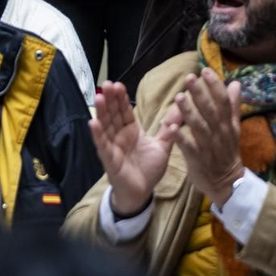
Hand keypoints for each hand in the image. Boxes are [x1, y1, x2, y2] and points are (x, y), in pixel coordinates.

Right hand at [89, 82, 178, 216]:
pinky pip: (102, 145)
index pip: (125, 111)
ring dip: (102, 112)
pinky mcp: (109, 159)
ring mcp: (112, 146)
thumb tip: (182, 110)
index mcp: (131, 130)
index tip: (119, 84)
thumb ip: (169, 128)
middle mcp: (119, 136)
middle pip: (113, 114)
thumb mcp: (162, 146)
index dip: (121, 99)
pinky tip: (93, 122)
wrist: (142, 192)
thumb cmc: (149, 169)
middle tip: (107, 83)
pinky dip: (98, 134)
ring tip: (99, 97)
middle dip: (110, 99)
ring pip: (106, 126)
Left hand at [169, 69, 244, 207]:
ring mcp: (208, 146)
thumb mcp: (234, 128)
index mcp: (227, 124)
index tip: (205, 71)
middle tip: (189, 77)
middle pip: (210, 110)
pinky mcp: (197, 159)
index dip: (215, 85)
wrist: (227, 182)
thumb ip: (232, 105)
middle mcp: (219, 132)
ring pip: (199, 126)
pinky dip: (181, 137)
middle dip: (200, 93)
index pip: (223, 101)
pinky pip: (188, 147)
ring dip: (189, 112)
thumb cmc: (227, 151)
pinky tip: (171, 127)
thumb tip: (236, 83)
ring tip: (179, 97)